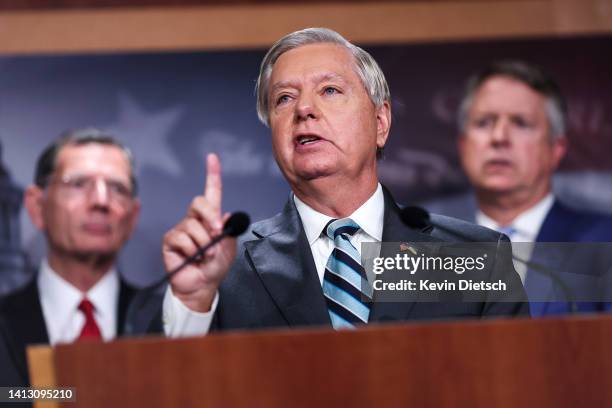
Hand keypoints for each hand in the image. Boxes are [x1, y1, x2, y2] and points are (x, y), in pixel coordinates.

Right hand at [162, 153, 236, 311]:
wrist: (201, 286)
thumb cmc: (215, 267)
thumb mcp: (229, 250)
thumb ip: (229, 232)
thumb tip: (227, 215)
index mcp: (211, 218)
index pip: (211, 192)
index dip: (212, 174)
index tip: (212, 157)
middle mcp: (194, 219)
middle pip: (199, 202)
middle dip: (210, 215)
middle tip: (217, 232)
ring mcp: (181, 229)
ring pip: (193, 226)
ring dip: (204, 242)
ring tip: (206, 256)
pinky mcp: (170, 240)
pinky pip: (182, 238)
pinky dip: (192, 250)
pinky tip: (193, 258)